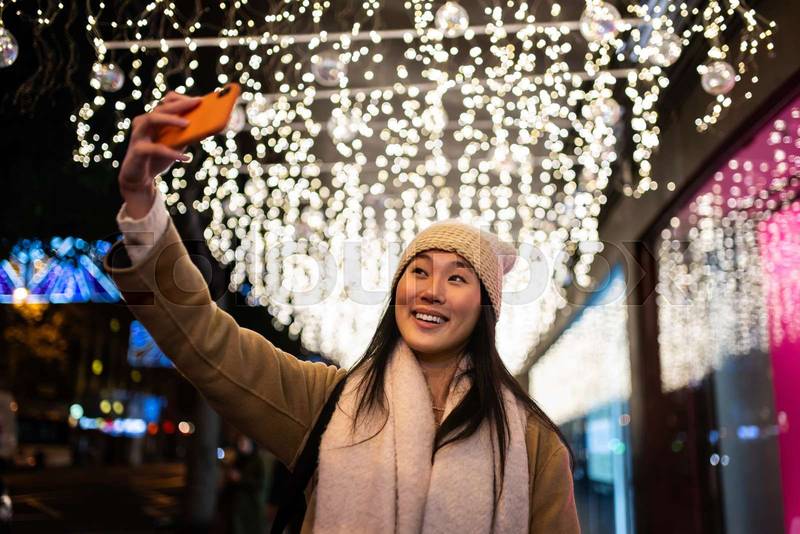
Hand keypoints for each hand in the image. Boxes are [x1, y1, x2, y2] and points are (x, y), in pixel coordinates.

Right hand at [118, 92, 200, 217]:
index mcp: (154, 119)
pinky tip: (185, 157)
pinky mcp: (137, 150)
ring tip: (188, 124)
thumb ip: (186, 135)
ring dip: (170, 119)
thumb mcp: (176, 145)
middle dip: (180, 104)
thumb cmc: (158, 158)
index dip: (182, 100)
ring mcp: (138, 135)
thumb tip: (207, 128)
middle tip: (197, 103)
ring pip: (151, 119)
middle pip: (161, 107)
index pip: (166, 103)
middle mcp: (144, 123)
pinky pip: (154, 148)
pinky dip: (171, 152)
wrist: (140, 178)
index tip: (199, 100)